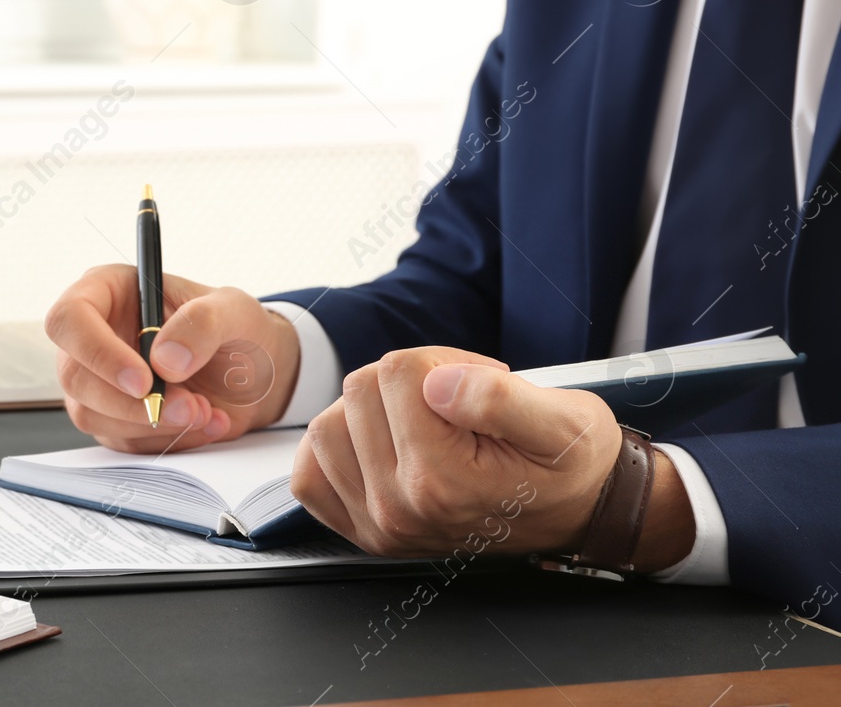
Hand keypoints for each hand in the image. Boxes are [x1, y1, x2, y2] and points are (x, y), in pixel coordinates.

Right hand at [45, 265, 301, 452]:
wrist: (253, 375)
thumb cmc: (236, 329)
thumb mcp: (235, 311)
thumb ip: (202, 324)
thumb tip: (164, 359)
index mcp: (108, 291)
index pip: (69, 318)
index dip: (97, 352)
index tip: (143, 381)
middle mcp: (93, 335)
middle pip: (74, 376)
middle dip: (131, 403)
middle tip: (188, 405)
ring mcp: (97, 380)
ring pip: (92, 415)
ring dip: (153, 424)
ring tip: (206, 410)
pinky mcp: (112, 419)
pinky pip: (122, 441)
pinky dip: (167, 439)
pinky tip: (205, 421)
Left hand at [291, 346, 693, 569]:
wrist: (579, 512)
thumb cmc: (570, 465)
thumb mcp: (564, 422)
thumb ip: (500, 399)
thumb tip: (437, 382)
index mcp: (442, 481)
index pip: (398, 371)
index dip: (442, 361)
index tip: (478, 384)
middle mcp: (399, 510)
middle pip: (358, 391)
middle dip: (407, 381)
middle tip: (456, 403)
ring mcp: (376, 525)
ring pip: (327, 425)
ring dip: (370, 412)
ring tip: (425, 424)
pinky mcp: (361, 529)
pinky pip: (309, 473)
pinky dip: (337, 449)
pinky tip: (381, 447)